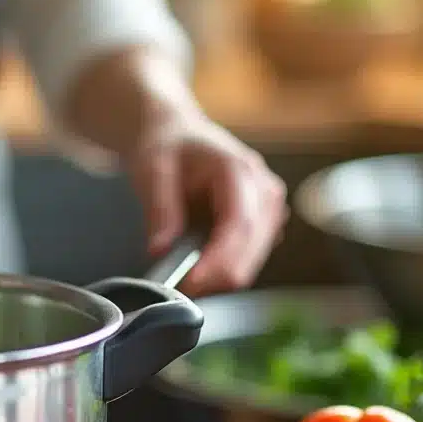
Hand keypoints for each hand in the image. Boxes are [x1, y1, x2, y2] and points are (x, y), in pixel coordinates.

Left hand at [128, 115, 287, 296]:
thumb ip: (160, 210)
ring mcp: (270, 210)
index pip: (239, 226)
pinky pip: (247, 260)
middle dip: (214, 277)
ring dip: (217, 276)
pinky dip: (221, 269)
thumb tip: (160, 251)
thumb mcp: (152, 171)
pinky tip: (196, 261)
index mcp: (239, 171)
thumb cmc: (166, 147)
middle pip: (251, 251)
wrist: (177, 134)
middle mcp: (265, 191)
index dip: (217, 261)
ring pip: (251, 262)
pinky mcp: (264, 225)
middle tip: (175, 287)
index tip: (190, 285)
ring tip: (181, 271)